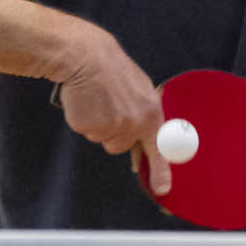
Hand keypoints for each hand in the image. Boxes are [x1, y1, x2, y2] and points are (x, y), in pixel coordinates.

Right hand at [54, 32, 170, 194]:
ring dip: (98, 125)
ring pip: (103, 139)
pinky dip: (83, 119)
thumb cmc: (111, 69)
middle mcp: (134, 123)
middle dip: (113, 131)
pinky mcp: (90, 126)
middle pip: (120, 145)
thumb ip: (143, 112)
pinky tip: (86, 101)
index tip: (162, 189)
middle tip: (109, 106)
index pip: (159, 148)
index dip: (161, 171)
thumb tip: (143, 133)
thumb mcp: (139, 88)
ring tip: (97, 100)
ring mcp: (112, 126)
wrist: (87, 56)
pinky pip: (86, 131)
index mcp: (150, 112)